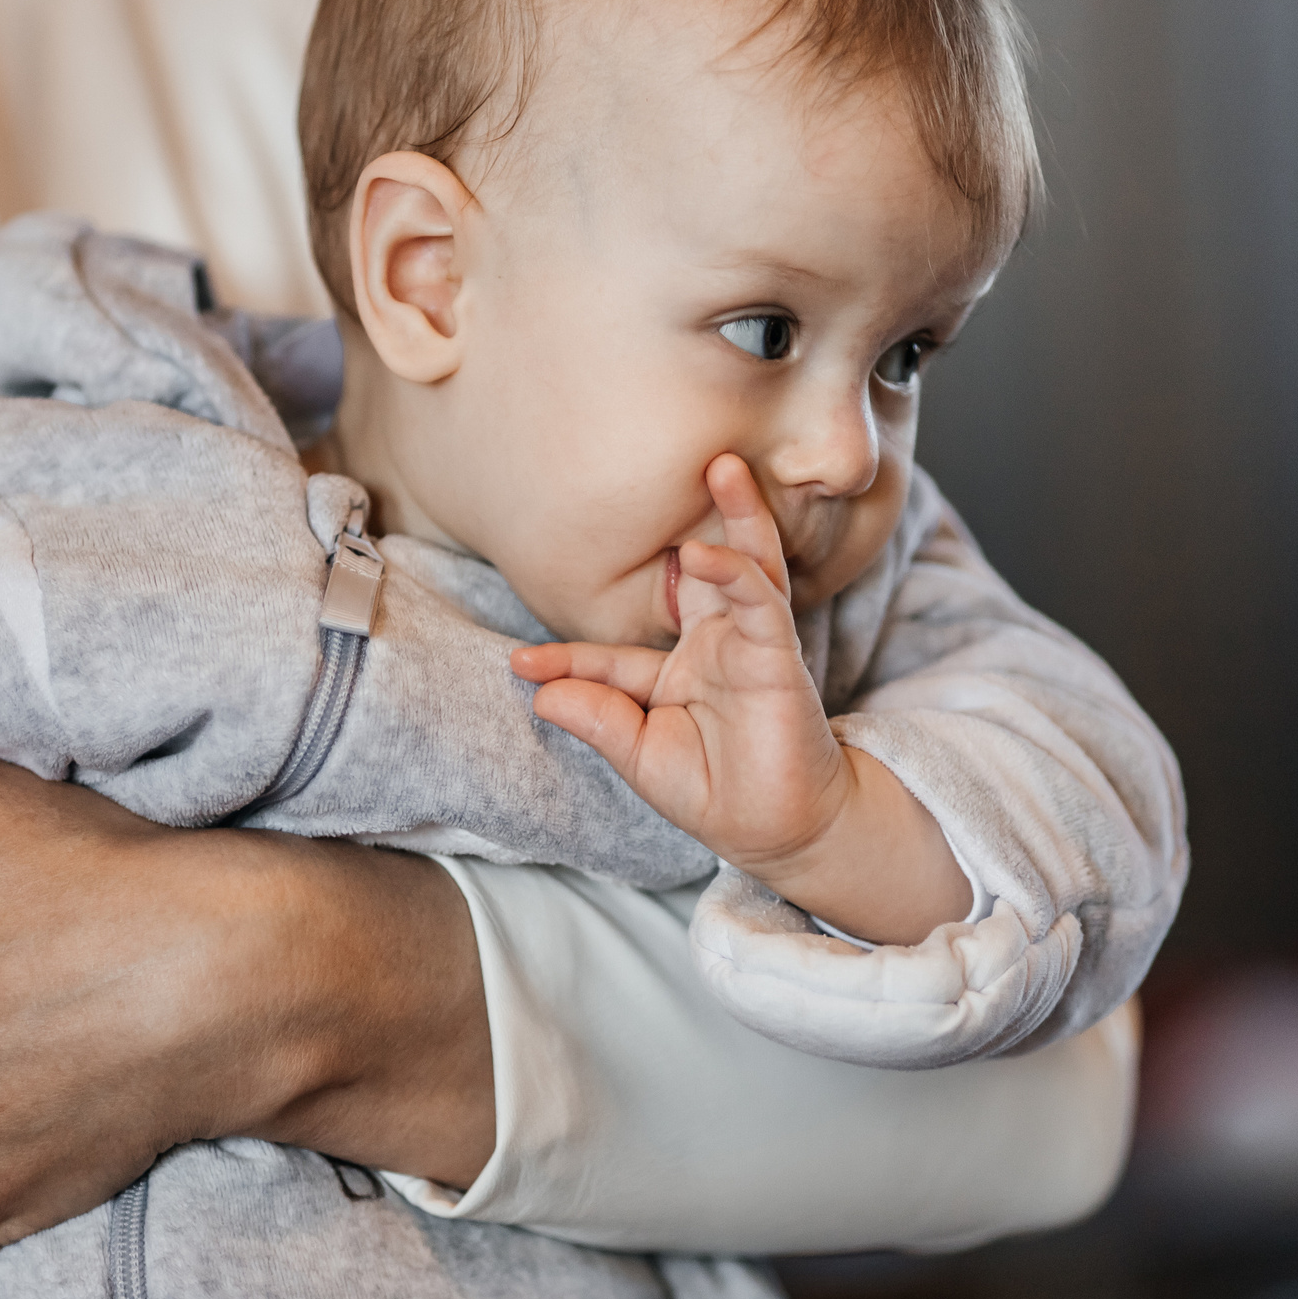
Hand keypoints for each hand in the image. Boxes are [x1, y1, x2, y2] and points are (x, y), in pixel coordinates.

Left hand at [512, 454, 968, 942]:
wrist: (780, 831)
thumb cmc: (718, 795)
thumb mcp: (643, 759)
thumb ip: (599, 722)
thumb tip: (540, 696)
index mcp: (674, 674)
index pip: (609, 655)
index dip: (564, 659)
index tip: (517, 664)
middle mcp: (712, 646)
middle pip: (695, 572)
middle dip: (685, 522)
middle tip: (658, 475)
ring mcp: (747, 645)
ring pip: (742, 566)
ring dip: (735, 515)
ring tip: (722, 467)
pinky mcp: (778, 656)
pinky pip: (759, 604)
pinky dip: (736, 574)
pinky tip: (709, 551)